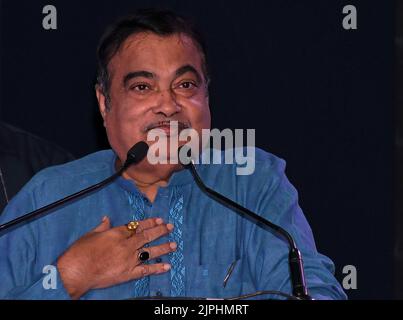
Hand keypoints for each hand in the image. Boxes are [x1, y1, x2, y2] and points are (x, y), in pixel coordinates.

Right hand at [57, 216, 175, 298]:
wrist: (76, 271)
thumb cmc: (80, 252)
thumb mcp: (90, 235)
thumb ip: (102, 227)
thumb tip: (107, 219)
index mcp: (117, 233)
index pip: (137, 226)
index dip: (149, 223)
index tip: (159, 220)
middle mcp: (126, 245)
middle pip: (146, 236)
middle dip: (160, 231)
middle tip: (171, 227)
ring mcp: (128, 260)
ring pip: (150, 252)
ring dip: (163, 248)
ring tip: (174, 245)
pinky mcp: (127, 274)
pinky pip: (145, 270)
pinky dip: (157, 269)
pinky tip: (167, 266)